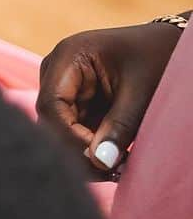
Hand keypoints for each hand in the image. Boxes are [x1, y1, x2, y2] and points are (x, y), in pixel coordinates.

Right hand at [37, 21, 183, 171]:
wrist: (167, 46)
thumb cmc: (155, 59)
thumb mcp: (140, 94)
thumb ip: (118, 128)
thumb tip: (99, 163)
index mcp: (69, 56)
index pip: (51, 104)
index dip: (69, 137)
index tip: (99, 160)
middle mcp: (58, 68)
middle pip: (52, 119)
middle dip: (78, 149)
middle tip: (112, 171)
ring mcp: (64, 84)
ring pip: (60, 128)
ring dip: (85, 151)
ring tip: (118, 166)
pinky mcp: (75, 99)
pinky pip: (74, 129)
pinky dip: (92, 146)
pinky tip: (114, 158)